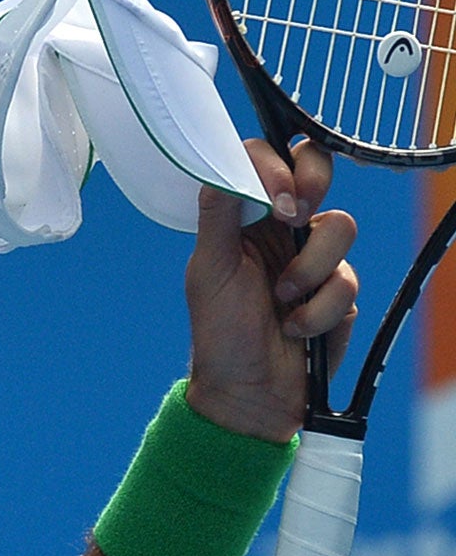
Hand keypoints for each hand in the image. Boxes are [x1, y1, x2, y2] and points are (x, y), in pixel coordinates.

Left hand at [184, 139, 358, 441]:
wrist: (249, 393)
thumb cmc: (220, 335)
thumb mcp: (209, 272)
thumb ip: (218, 217)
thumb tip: (222, 168)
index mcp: (245, 220)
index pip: (267, 163)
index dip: (277, 165)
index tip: (277, 196)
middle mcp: (281, 231)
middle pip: (317, 173)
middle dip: (314, 186)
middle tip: (295, 217)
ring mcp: (313, 259)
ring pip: (339, 228)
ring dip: (308, 269)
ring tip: (282, 300)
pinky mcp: (339, 291)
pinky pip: (346, 280)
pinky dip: (318, 309)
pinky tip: (296, 328)